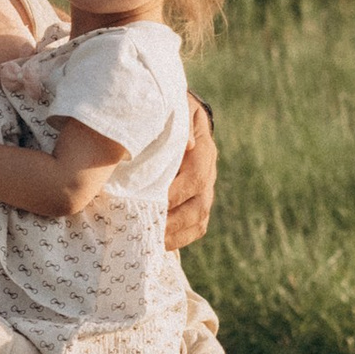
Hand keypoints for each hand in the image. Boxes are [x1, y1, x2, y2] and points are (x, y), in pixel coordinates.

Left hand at [163, 101, 217, 251]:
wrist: (173, 115)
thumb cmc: (165, 111)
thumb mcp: (172, 108)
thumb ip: (180, 123)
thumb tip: (188, 144)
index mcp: (203, 149)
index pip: (195, 177)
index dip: (175, 193)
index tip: (149, 203)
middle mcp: (208, 171)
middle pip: (200, 205)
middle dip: (173, 221)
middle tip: (146, 230)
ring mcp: (205, 188)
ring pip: (199, 219)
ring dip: (176, 234)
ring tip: (150, 242)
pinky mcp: (196, 200)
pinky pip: (196, 226)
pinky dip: (179, 238)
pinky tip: (157, 245)